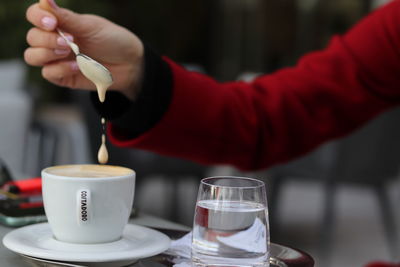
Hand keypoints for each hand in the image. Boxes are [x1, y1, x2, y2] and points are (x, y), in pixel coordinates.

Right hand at [25, 0, 143, 99]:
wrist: (130, 64)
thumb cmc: (113, 41)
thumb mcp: (91, 27)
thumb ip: (66, 17)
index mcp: (61, 23)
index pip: (34, 16)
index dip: (37, 17)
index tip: (52, 22)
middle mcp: (55, 40)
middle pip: (32, 37)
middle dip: (46, 39)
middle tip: (69, 41)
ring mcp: (58, 59)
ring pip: (32, 56)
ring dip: (46, 53)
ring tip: (68, 52)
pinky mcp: (63, 76)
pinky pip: (48, 73)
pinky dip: (59, 69)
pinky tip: (77, 67)